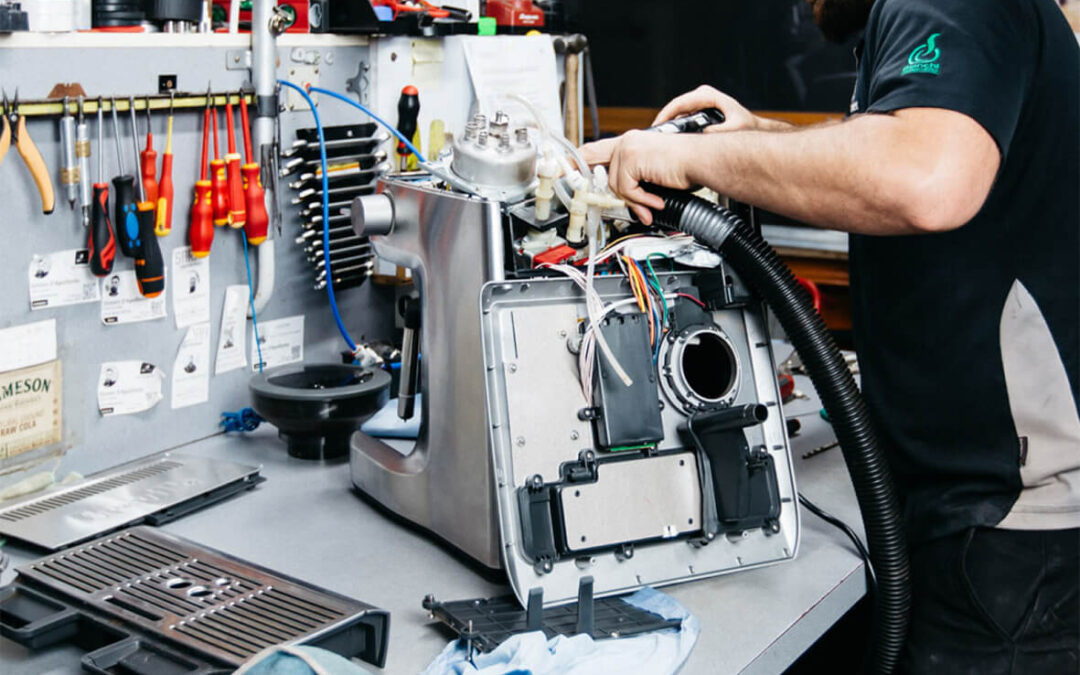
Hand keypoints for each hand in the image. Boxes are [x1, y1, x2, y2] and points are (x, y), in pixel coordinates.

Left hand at [580, 130, 695, 224]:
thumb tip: (628, 202)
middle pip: (597, 167)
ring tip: (652, 204)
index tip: (560, 168)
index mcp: (630, 143)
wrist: (702, 161)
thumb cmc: (686, 168)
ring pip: (616, 186)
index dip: (575, 159)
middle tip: (584, 192)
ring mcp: (628, 149)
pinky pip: (627, 189)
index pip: (594, 149)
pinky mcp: (631, 159)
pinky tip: (656, 198)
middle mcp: (626, 142)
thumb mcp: (652, 177)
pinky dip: (642, 199)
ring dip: (635, 200)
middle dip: (588, 182)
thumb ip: (635, 185)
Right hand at [653, 85, 760, 132]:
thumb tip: (704, 135)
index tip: (656, 129)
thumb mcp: (734, 130)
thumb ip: (719, 132)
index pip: (679, 104)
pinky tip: (674, 141)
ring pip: (678, 114)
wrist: (755, 129)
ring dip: (671, 127)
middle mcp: (702, 96)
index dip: (665, 116)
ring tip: (662, 142)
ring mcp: (701, 102)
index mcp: (707, 96)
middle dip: (665, 123)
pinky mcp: (700, 110)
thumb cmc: (746, 128)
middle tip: (656, 138)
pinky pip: (683, 118)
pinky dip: (678, 129)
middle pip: (676, 109)